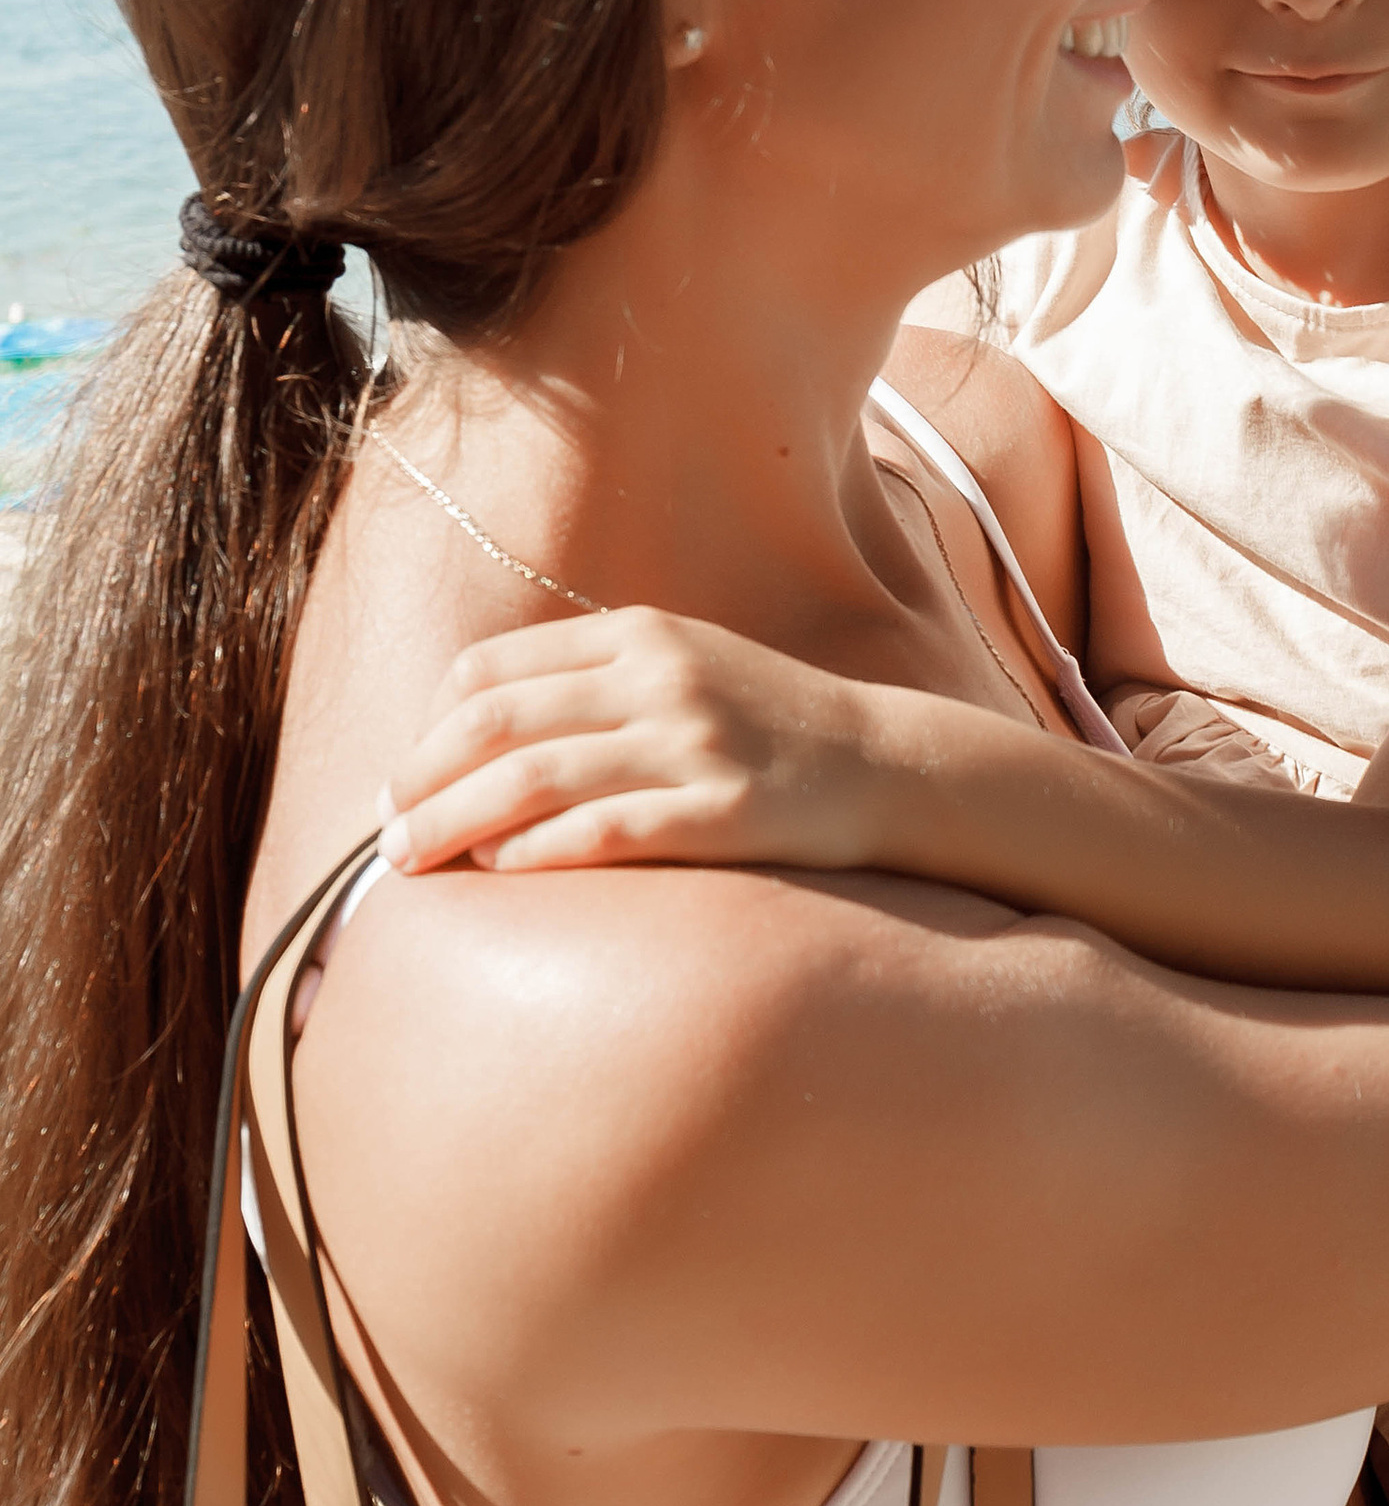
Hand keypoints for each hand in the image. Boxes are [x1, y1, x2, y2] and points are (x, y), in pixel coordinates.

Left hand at [378, 609, 880, 875]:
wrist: (884, 763)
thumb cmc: (764, 726)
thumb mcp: (681, 667)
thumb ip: (591, 684)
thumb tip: (471, 740)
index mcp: (638, 633)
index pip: (490, 670)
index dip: (427, 728)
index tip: (404, 779)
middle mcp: (660, 677)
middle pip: (493, 724)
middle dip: (420, 782)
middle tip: (388, 835)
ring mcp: (693, 743)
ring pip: (530, 780)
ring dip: (452, 824)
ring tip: (412, 864)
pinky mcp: (723, 813)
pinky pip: (602, 832)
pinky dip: (535, 853)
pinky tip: (501, 872)